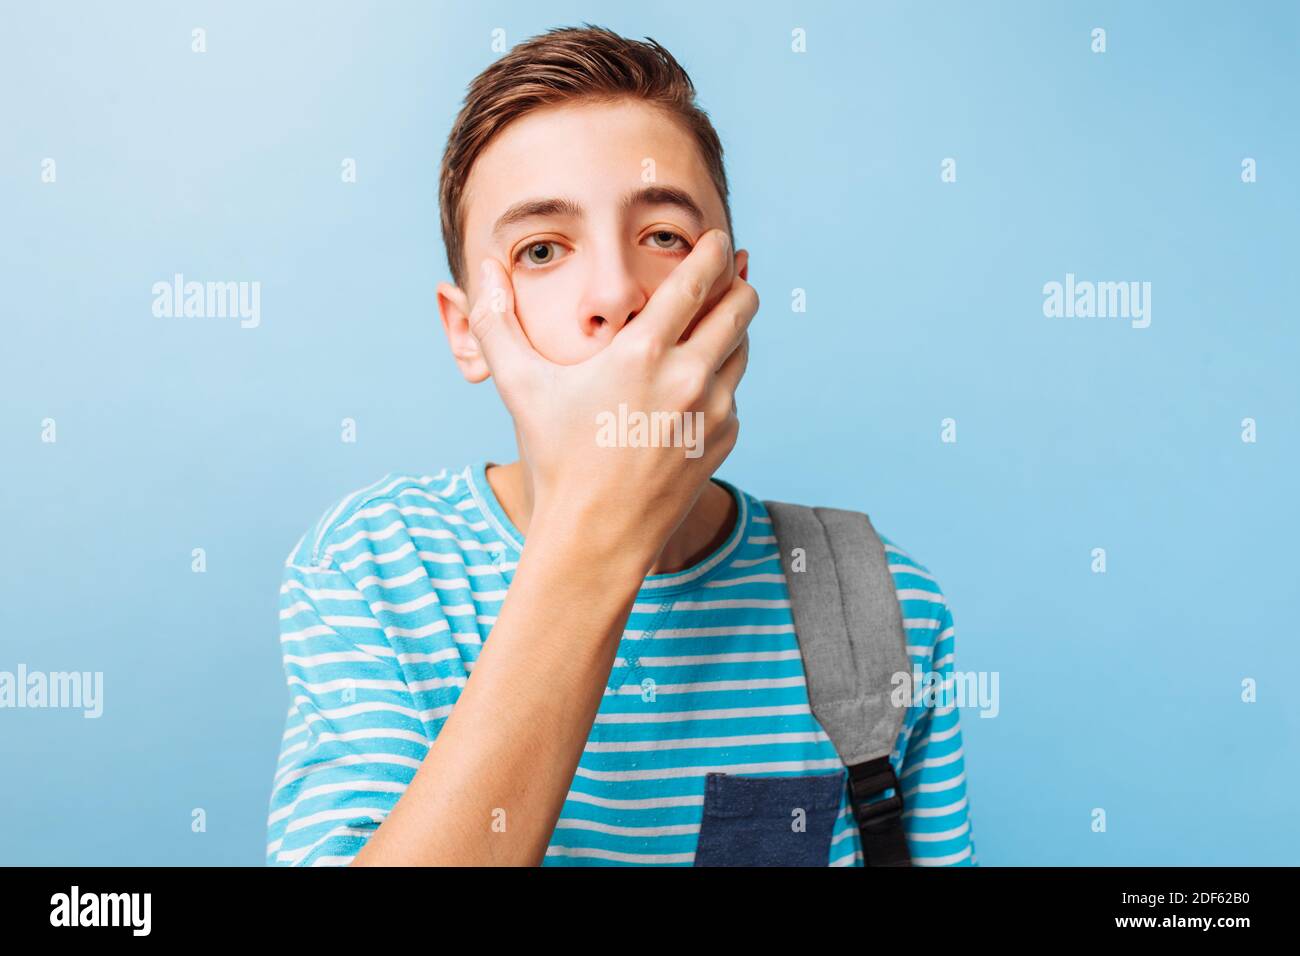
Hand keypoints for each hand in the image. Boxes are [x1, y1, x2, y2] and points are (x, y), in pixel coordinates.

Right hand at [467, 228, 757, 562]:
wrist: (597, 536)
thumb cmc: (555, 460)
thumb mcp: (520, 386)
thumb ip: (496, 321)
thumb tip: (481, 267)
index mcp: (643, 353)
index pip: (697, 281)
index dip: (713, 252)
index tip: (718, 238)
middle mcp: (689, 376)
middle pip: (740, 307)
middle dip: (737, 283)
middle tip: (730, 270)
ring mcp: (714, 411)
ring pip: (743, 348)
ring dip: (733, 329)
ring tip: (716, 319)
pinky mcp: (725, 440)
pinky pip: (732, 395)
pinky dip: (719, 381)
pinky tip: (694, 385)